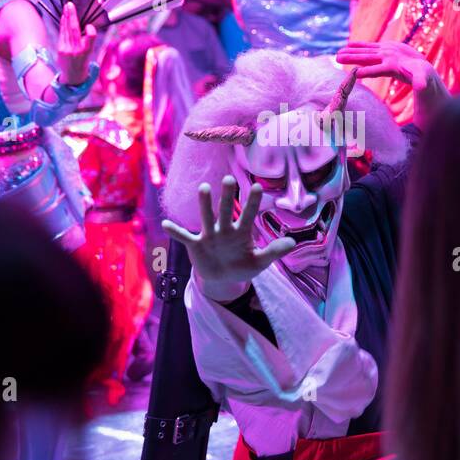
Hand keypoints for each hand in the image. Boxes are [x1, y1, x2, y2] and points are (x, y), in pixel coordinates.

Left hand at [56, 1, 99, 84]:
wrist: (73, 76)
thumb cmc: (83, 62)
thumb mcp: (89, 52)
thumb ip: (88, 40)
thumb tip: (86, 26)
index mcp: (87, 51)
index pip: (91, 38)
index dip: (91, 31)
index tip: (90, 26)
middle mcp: (77, 50)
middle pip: (74, 30)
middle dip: (72, 16)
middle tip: (70, 5)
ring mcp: (67, 50)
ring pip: (67, 30)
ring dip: (66, 17)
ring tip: (67, 7)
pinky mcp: (60, 49)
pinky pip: (62, 34)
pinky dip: (63, 24)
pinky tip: (63, 17)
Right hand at [161, 177, 295, 301]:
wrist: (222, 279)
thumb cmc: (242, 266)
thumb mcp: (260, 262)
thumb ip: (274, 252)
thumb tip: (293, 242)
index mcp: (241, 232)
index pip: (248, 214)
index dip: (252, 202)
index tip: (257, 186)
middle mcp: (224, 229)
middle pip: (226, 210)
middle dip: (227, 197)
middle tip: (228, 179)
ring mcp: (209, 236)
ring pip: (206, 217)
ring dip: (204, 204)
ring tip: (203, 188)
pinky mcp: (196, 245)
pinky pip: (184, 237)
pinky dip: (175, 232)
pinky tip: (165, 224)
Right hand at [336, 40, 447, 126]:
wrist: (420, 61)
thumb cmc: (420, 73)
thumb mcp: (422, 78)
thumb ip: (421, 82)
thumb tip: (422, 87)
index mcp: (394, 66)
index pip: (379, 69)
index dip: (369, 72)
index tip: (356, 74)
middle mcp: (388, 55)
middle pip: (368, 58)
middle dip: (353, 58)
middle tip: (338, 59)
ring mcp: (385, 50)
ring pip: (365, 51)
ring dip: (351, 52)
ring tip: (338, 54)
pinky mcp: (383, 47)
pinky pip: (368, 47)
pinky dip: (358, 46)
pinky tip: (348, 46)